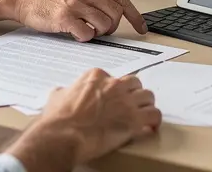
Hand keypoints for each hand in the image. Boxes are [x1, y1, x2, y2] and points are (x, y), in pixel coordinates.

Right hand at [0, 0, 146, 41]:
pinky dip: (85, 37)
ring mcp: (75, 3)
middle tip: (101, 31)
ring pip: (104, 24)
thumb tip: (113, 15)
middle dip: (112, 27)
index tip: (142, 28)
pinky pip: (87, 34)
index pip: (122, 0)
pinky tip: (75, 34)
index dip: (135, 17)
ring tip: (86, 31)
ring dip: (99, 33)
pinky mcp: (64, 17)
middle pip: (116, 14)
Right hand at [5, 69, 160, 170]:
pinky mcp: (134, 119)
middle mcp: (114, 84)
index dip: (114, 90)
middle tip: (129, 105)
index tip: (112, 99)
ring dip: (145, 106)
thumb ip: (65, 91)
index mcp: (96, 76)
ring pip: (148, 96)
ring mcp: (126, 101)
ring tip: (142, 116)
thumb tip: (63, 92)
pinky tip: (150, 127)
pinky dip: (154, 121)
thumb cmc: (58, 119)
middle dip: (133, 94)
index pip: (114, 77)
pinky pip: (154, 115)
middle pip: (134, 83)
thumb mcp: (57, 96)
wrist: (63, 135)